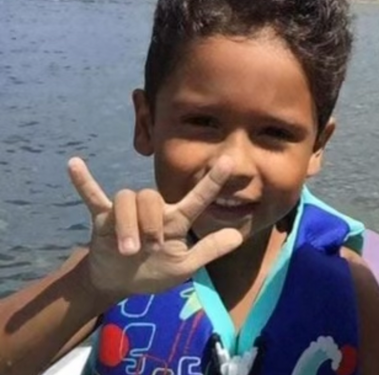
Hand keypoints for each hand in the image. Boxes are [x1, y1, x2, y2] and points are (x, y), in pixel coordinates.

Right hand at [67, 156, 243, 301]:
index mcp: (176, 220)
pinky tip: (74, 164)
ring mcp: (127, 212)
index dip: (212, 182)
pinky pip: (92, 195)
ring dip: (127, 225)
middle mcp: (153, 211)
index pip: (197, 199)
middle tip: (149, 249)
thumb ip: (208, 251)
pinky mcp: (103, 218)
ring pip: (126, 198)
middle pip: (150, 196)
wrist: (120, 283)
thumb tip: (237, 236)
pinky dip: (83, 182)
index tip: (227, 162)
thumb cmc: (155, 272)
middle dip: (150, 224)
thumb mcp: (184, 267)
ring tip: (128, 251)